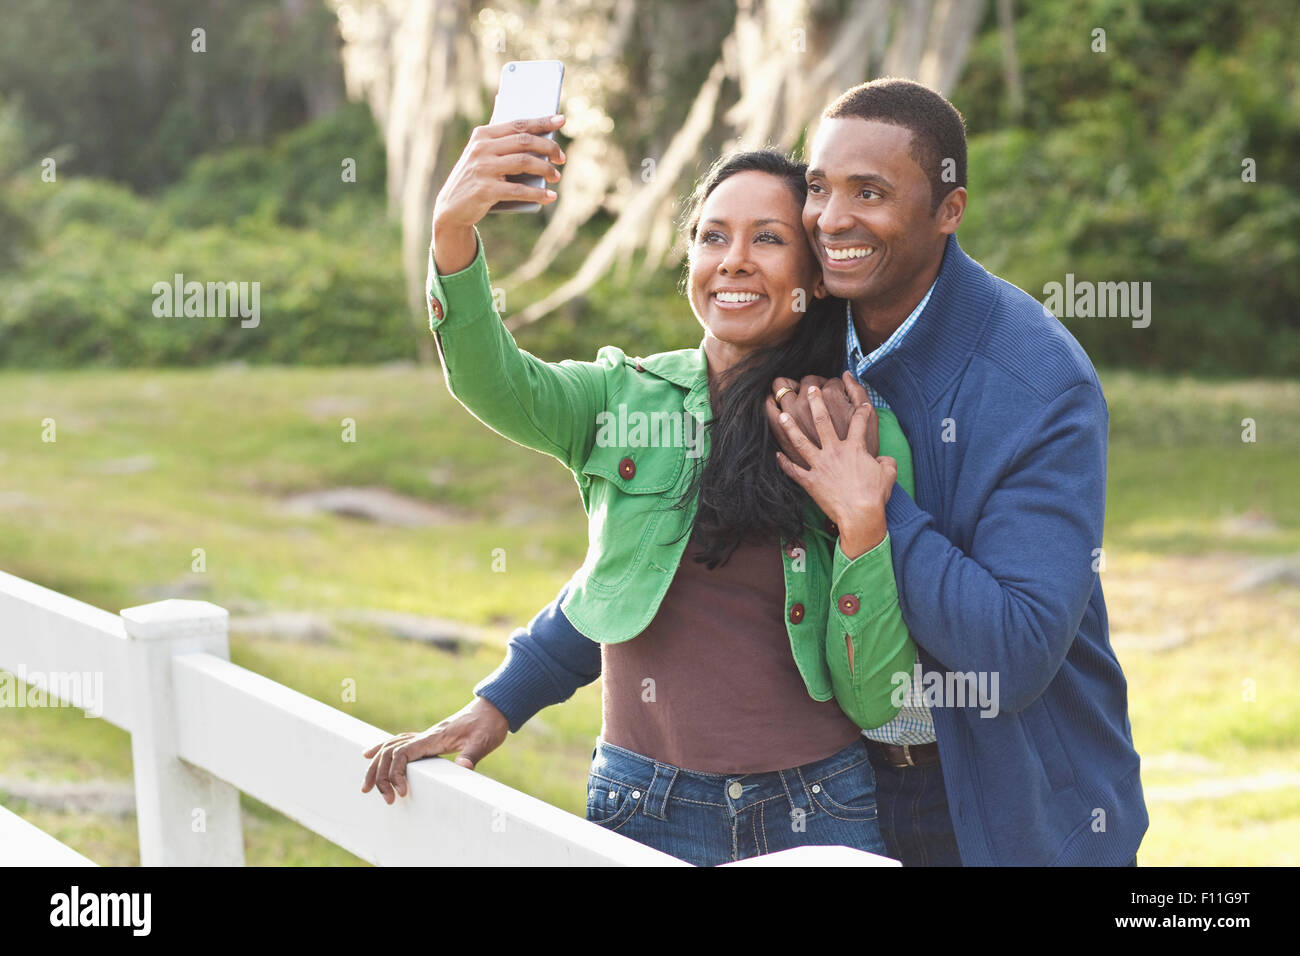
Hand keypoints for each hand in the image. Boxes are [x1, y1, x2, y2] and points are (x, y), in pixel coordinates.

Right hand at [360, 696, 509, 804]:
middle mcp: (426, 736)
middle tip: (380, 797)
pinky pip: (399, 742)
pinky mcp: (429, 738)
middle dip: (379, 773)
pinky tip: (372, 754)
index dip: (395, 773)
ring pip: (391, 746)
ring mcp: (426, 736)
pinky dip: (383, 749)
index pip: (403, 753)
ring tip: (367, 785)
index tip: (402, 792)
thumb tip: (464, 767)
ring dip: (377, 764)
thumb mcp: (484, 741)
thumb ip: (472, 754)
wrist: (493, 708)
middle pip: (390, 751)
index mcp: (434, 738)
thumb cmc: (488, 725)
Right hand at [431, 115, 566, 273]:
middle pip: (524, 142)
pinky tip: (550, 196)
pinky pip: (518, 190)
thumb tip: (523, 120)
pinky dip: (537, 193)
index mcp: (482, 135)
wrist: (451, 207)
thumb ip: (499, 139)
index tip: (561, 120)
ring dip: (545, 169)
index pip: (517, 124)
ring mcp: (483, 169)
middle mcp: (481, 148)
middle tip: (562, 158)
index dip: (542, 122)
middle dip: (548, 148)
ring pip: (523, 162)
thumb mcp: (482, 155)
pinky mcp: (485, 190)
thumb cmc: (475, 178)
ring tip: (556, 176)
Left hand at [770, 375, 896, 558]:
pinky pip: (793, 471)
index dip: (862, 410)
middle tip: (811, 390)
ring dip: (790, 428)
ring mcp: (820, 466)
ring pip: (801, 442)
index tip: (863, 404)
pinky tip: (777, 455)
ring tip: (783, 416)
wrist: (860, 515)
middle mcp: (834, 452)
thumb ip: (886, 461)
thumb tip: (884, 459)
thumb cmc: (875, 495)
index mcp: (855, 448)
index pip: (859, 422)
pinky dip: (784, 464)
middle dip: (816, 403)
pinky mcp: (810, 481)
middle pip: (822, 422)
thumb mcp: (889, 473)